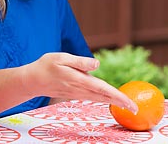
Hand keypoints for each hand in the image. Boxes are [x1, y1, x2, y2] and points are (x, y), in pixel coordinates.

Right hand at [22, 52, 137, 112]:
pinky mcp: (76, 94)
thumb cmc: (46, 66)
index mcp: (79, 80)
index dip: (117, 96)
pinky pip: (94, 98)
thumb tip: (97, 64)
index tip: (129, 103)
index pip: (102, 89)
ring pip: (100, 99)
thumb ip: (80, 61)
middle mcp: (80, 89)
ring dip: (114, 102)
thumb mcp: (61, 57)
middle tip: (136, 108)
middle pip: (104, 97)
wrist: (31, 80)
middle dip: (120, 103)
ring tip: (128, 105)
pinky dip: (105, 99)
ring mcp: (78, 93)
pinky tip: (112, 100)